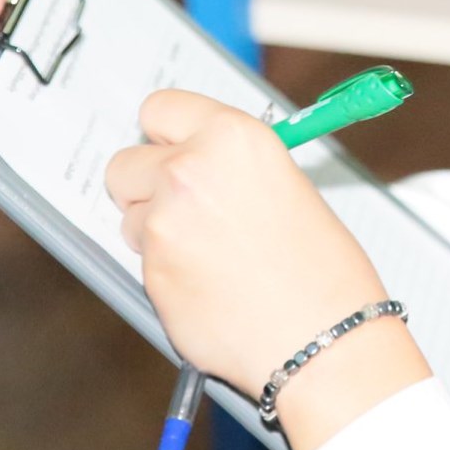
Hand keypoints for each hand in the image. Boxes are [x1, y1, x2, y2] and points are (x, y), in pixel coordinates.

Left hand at [106, 90, 431, 449]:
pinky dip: (165, 272)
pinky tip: (208, 285)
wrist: (322, 341)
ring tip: (208, 254)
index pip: (160, 108)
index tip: (168, 146)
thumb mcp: (287, 186)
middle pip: (126, 162)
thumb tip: (194, 161)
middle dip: (146, 184)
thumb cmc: (323, 272)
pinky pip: (140, 262)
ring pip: (128, 216)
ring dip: (153, 231)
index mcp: (232, 136)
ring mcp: (162, 222)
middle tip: (181, 206)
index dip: (164, 133)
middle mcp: (190, 169)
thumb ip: (230, 166)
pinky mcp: (150, 271)